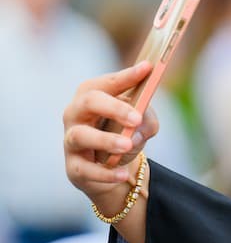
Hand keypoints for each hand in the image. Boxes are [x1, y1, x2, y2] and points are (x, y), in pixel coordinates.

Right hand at [63, 62, 157, 207]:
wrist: (115, 170)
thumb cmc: (125, 136)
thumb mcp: (142, 125)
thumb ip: (146, 120)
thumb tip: (135, 129)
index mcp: (92, 97)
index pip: (106, 83)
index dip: (126, 76)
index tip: (148, 69)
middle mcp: (76, 115)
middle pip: (88, 102)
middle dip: (113, 107)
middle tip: (135, 118)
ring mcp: (72, 141)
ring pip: (81, 136)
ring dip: (106, 140)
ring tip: (127, 145)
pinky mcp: (74, 167)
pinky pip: (85, 169)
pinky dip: (105, 172)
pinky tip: (122, 174)